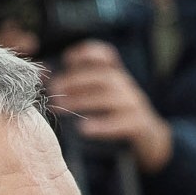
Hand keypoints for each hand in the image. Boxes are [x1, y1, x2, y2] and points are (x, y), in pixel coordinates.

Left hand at [51, 41, 172, 170]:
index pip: (107, 56)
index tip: (67, 59)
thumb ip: (80, 89)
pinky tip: (84, 129)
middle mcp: (126, 86)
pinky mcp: (140, 125)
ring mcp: (135, 105)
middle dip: (76, 81)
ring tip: (60, 108)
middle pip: (103, 76)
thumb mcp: (103, 99)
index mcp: (117, 77)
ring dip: (83, 101)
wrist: (151, 141)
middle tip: (53, 90)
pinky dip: (103, 125)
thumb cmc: (119, 118)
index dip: (88, 53)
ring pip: (111, 97)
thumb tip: (44, 79)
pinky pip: (123, 122)